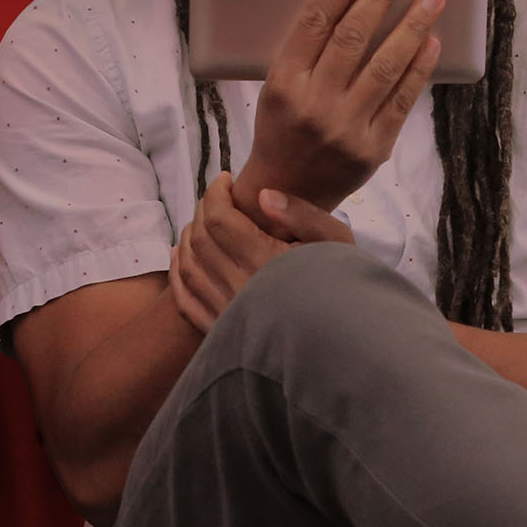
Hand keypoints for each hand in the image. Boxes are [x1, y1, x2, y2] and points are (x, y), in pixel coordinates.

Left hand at [169, 173, 355, 333]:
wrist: (348, 345)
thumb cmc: (347, 290)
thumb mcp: (337, 243)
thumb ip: (303, 214)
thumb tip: (263, 195)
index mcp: (264, 262)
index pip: (219, 219)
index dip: (216, 193)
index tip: (226, 180)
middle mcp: (238, 289)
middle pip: (201, 239)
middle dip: (203, 210)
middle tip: (217, 198)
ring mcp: (225, 315)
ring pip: (189, 267)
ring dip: (189, 237)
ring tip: (201, 221)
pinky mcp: (221, 335)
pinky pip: (186, 301)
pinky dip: (179, 274)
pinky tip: (182, 257)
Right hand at [233, 0, 444, 213]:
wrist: (287, 193)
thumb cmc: (282, 128)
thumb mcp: (277, 87)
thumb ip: (307, 52)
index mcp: (282, 83)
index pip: (314, 23)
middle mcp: (312, 104)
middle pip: (352, 38)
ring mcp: (346, 128)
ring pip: (385, 66)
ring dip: (412, 24)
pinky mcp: (374, 148)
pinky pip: (403, 100)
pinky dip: (420, 67)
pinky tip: (432, 40)